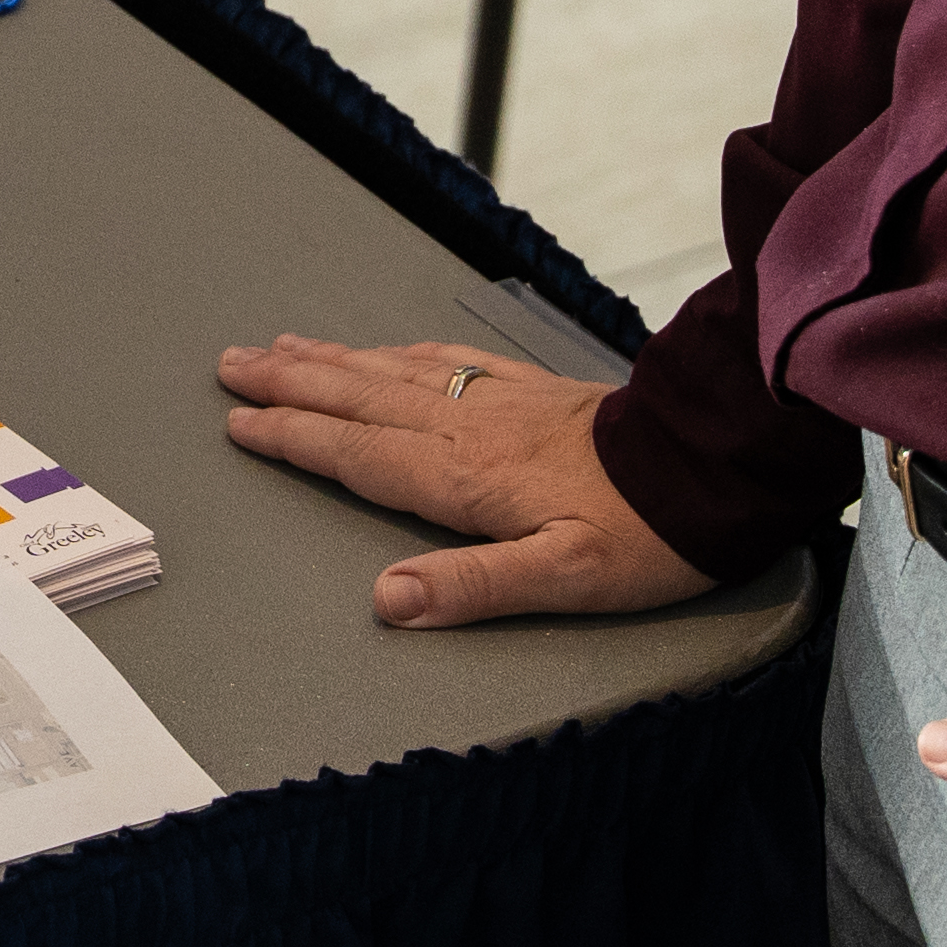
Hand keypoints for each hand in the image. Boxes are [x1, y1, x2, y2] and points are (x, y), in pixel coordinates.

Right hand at [215, 333, 715, 629]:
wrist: (714, 465)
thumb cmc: (648, 534)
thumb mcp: (564, 579)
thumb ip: (471, 588)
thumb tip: (387, 600)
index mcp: (466, 477)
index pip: (358, 454)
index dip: (295, 437)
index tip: (241, 422)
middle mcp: (470, 427)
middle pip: (360, 399)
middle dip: (291, 383)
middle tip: (232, 364)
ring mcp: (500, 401)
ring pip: (394, 372)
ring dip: (332, 360)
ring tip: (283, 346)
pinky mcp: (533, 391)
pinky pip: (444, 360)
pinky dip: (399, 352)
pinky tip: (386, 349)